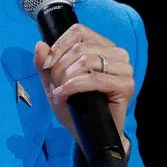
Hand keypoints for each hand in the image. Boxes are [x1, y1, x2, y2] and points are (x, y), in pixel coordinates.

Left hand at [33, 24, 133, 156]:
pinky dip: (74, 86)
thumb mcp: (53, 83)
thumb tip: (40, 45)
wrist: (88, 135)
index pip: (79, 31)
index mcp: (102, 46)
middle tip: (54, 86)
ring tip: (60, 92)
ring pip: (87, 60)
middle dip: (60, 67)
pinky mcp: (126, 85)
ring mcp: (124, 69)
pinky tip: (64, 94)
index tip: (47, 64)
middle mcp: (117, 54)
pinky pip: (95, 78)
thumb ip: (44, 64)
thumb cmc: (75, 107)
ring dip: (66, 78)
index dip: (60, 45)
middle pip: (80, 48)